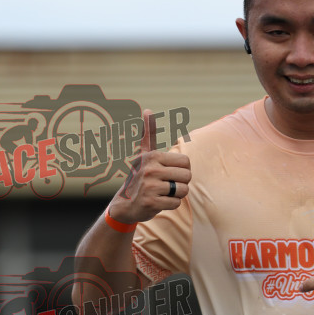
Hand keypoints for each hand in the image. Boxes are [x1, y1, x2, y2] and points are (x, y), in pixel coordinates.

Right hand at [108, 109, 190, 224]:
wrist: (126, 204)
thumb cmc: (140, 177)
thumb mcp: (144, 154)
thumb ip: (148, 134)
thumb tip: (147, 110)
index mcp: (152, 156)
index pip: (186, 162)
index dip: (182, 170)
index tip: (169, 173)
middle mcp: (150, 169)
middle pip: (187, 176)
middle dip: (181, 183)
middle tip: (167, 185)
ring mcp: (149, 187)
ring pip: (183, 191)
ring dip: (176, 195)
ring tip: (162, 193)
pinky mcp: (150, 203)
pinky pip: (175, 203)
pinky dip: (170, 205)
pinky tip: (159, 202)